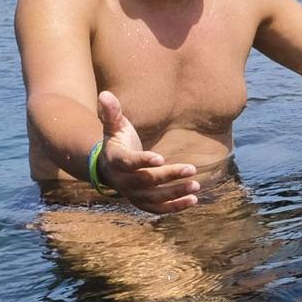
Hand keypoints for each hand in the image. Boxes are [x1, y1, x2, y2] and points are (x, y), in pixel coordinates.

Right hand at [97, 91, 200, 213]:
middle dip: (169, 176)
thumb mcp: (114, 126)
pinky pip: (158, 208)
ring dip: (175, 194)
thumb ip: (112, 112)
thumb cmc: (117, 141)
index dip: (144, 161)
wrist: (108, 167)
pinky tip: (193, 199)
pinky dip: (174, 206)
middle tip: (192, 169)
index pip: (129, 163)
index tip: (161, 158)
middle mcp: (123, 181)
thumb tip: (105, 93)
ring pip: (154, 198)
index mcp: (116, 160)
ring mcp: (132, 194)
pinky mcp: (142, 202)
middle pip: (147, 181)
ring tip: (196, 186)